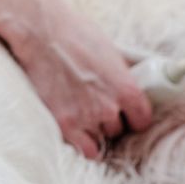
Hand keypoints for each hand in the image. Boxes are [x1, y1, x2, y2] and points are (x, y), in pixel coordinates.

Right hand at [0, 0, 153, 161]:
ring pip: (101, 139)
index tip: (126, 114)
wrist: (42, 33)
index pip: (142, 119)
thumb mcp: (110, 51)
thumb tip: (133, 82)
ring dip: (94, 130)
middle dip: (109, 120)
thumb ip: (122, 74)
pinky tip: (76, 132)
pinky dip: (83, 144)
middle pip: (118, 129)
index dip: (134, 117)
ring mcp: (87, 118)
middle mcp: (110, 107)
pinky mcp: (65, 125)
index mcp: (127, 88)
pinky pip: (85, 150)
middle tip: (95, 106)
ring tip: (81, 114)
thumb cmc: (74, 34)